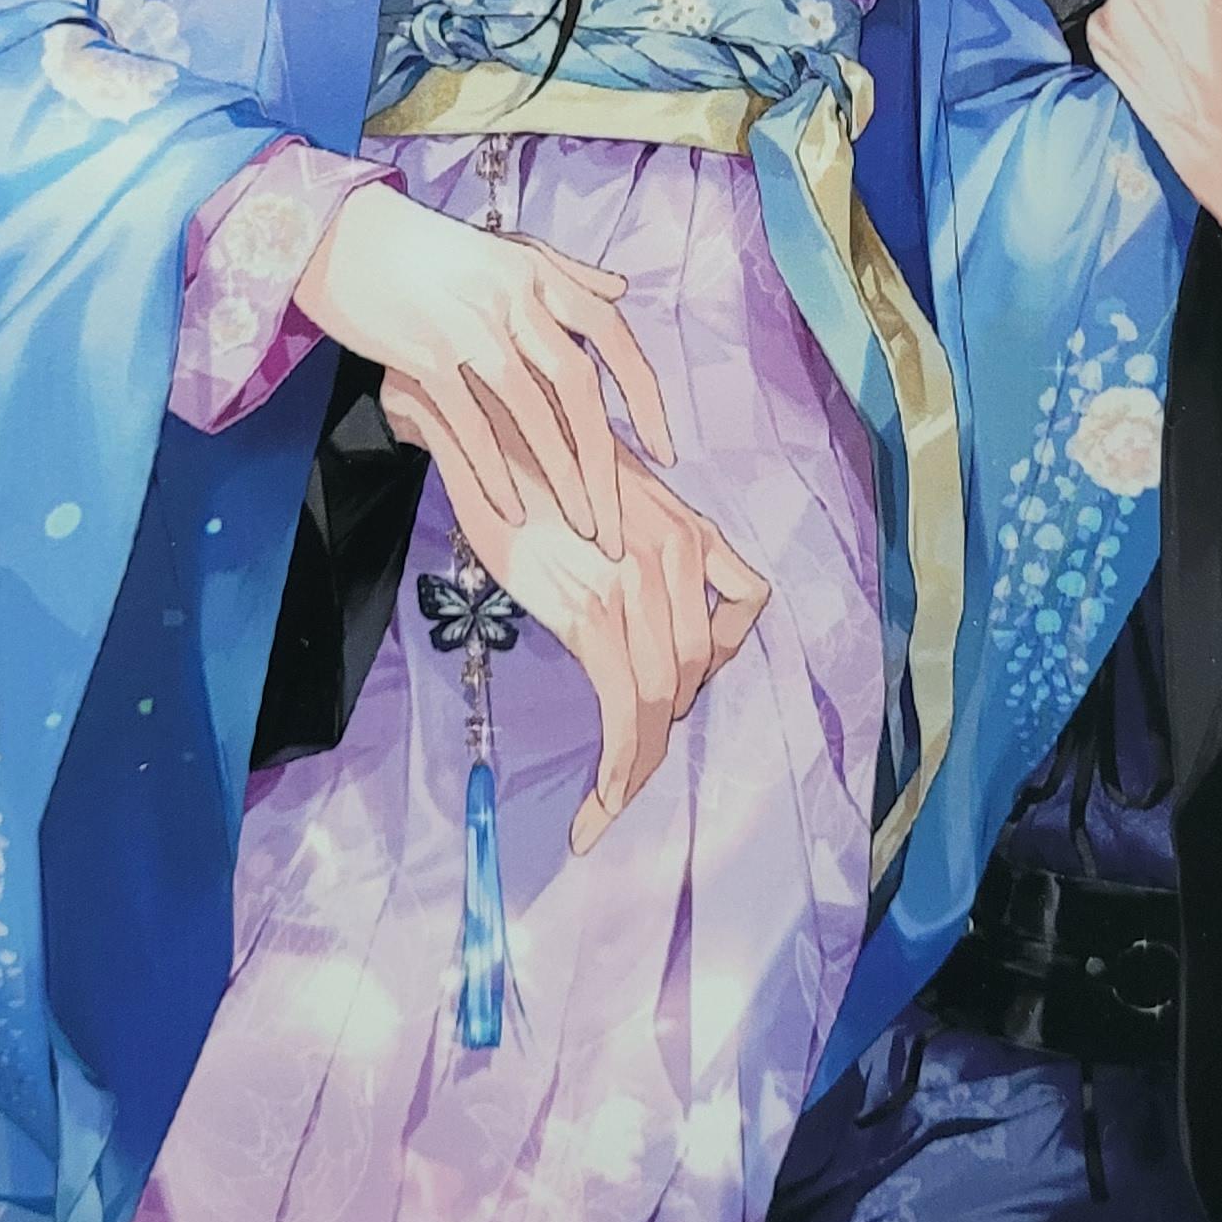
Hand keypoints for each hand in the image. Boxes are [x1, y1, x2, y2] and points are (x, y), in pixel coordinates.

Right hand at [294, 180, 672, 551]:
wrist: (338, 233)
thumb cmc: (424, 247)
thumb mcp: (503, 248)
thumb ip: (565, 271)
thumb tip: (620, 292)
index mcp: (537, 272)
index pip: (611, 334)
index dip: (644, 394)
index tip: (663, 448)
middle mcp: (513, 296)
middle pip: (578, 385)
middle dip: (605, 459)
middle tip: (618, 518)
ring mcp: (469, 325)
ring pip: (532, 410)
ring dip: (560, 475)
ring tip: (580, 525)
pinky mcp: (424, 353)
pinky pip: (470, 424)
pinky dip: (493, 471)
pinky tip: (510, 510)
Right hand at [384, 382, 770, 849]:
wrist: (484, 417)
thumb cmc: (534, 453)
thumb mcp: (608, 491)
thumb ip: (637, 543)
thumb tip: (634, 600)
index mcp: (688, 527)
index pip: (737, 615)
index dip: (713, 666)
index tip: (676, 690)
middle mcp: (677, 554)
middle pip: (694, 670)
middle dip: (664, 724)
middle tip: (627, 761)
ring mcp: (636, 586)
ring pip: (660, 701)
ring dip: (639, 767)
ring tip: (609, 803)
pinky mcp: (592, 615)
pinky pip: (623, 711)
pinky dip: (619, 770)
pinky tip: (599, 804)